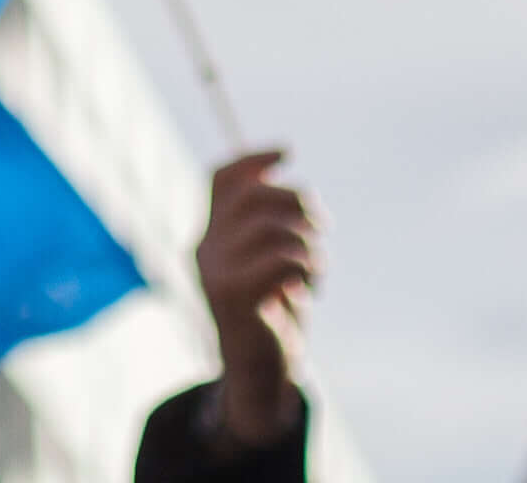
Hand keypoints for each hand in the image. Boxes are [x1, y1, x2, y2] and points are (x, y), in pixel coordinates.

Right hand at [192, 148, 317, 442]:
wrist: (260, 374)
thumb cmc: (272, 315)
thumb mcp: (267, 264)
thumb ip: (268, 229)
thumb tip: (292, 187)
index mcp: (210, 236)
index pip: (221, 179)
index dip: (253, 158)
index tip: (288, 151)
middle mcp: (204, 249)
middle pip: (254, 196)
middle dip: (298, 202)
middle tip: (321, 227)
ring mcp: (215, 271)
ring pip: (273, 228)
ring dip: (309, 242)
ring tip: (316, 267)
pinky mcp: (234, 296)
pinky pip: (283, 259)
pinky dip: (309, 266)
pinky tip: (311, 287)